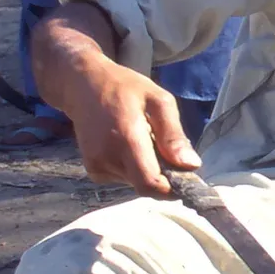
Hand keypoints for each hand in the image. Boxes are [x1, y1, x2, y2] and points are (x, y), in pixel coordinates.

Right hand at [65, 57, 200, 196]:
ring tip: (142, 139)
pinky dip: (132, 167)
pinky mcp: (92, 169)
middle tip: (164, 148)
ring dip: (146, 168)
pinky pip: (122, 178)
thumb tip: (191, 165)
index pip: (150, 184)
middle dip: (162, 175)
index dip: (171, 188)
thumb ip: (174, 135)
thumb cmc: (126, 88)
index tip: (185, 176)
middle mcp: (108, 157)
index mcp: (127, 139)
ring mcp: (97, 165)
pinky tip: (127, 145)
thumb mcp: (159, 101)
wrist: (83, 86)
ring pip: (135, 182)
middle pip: (145, 185)